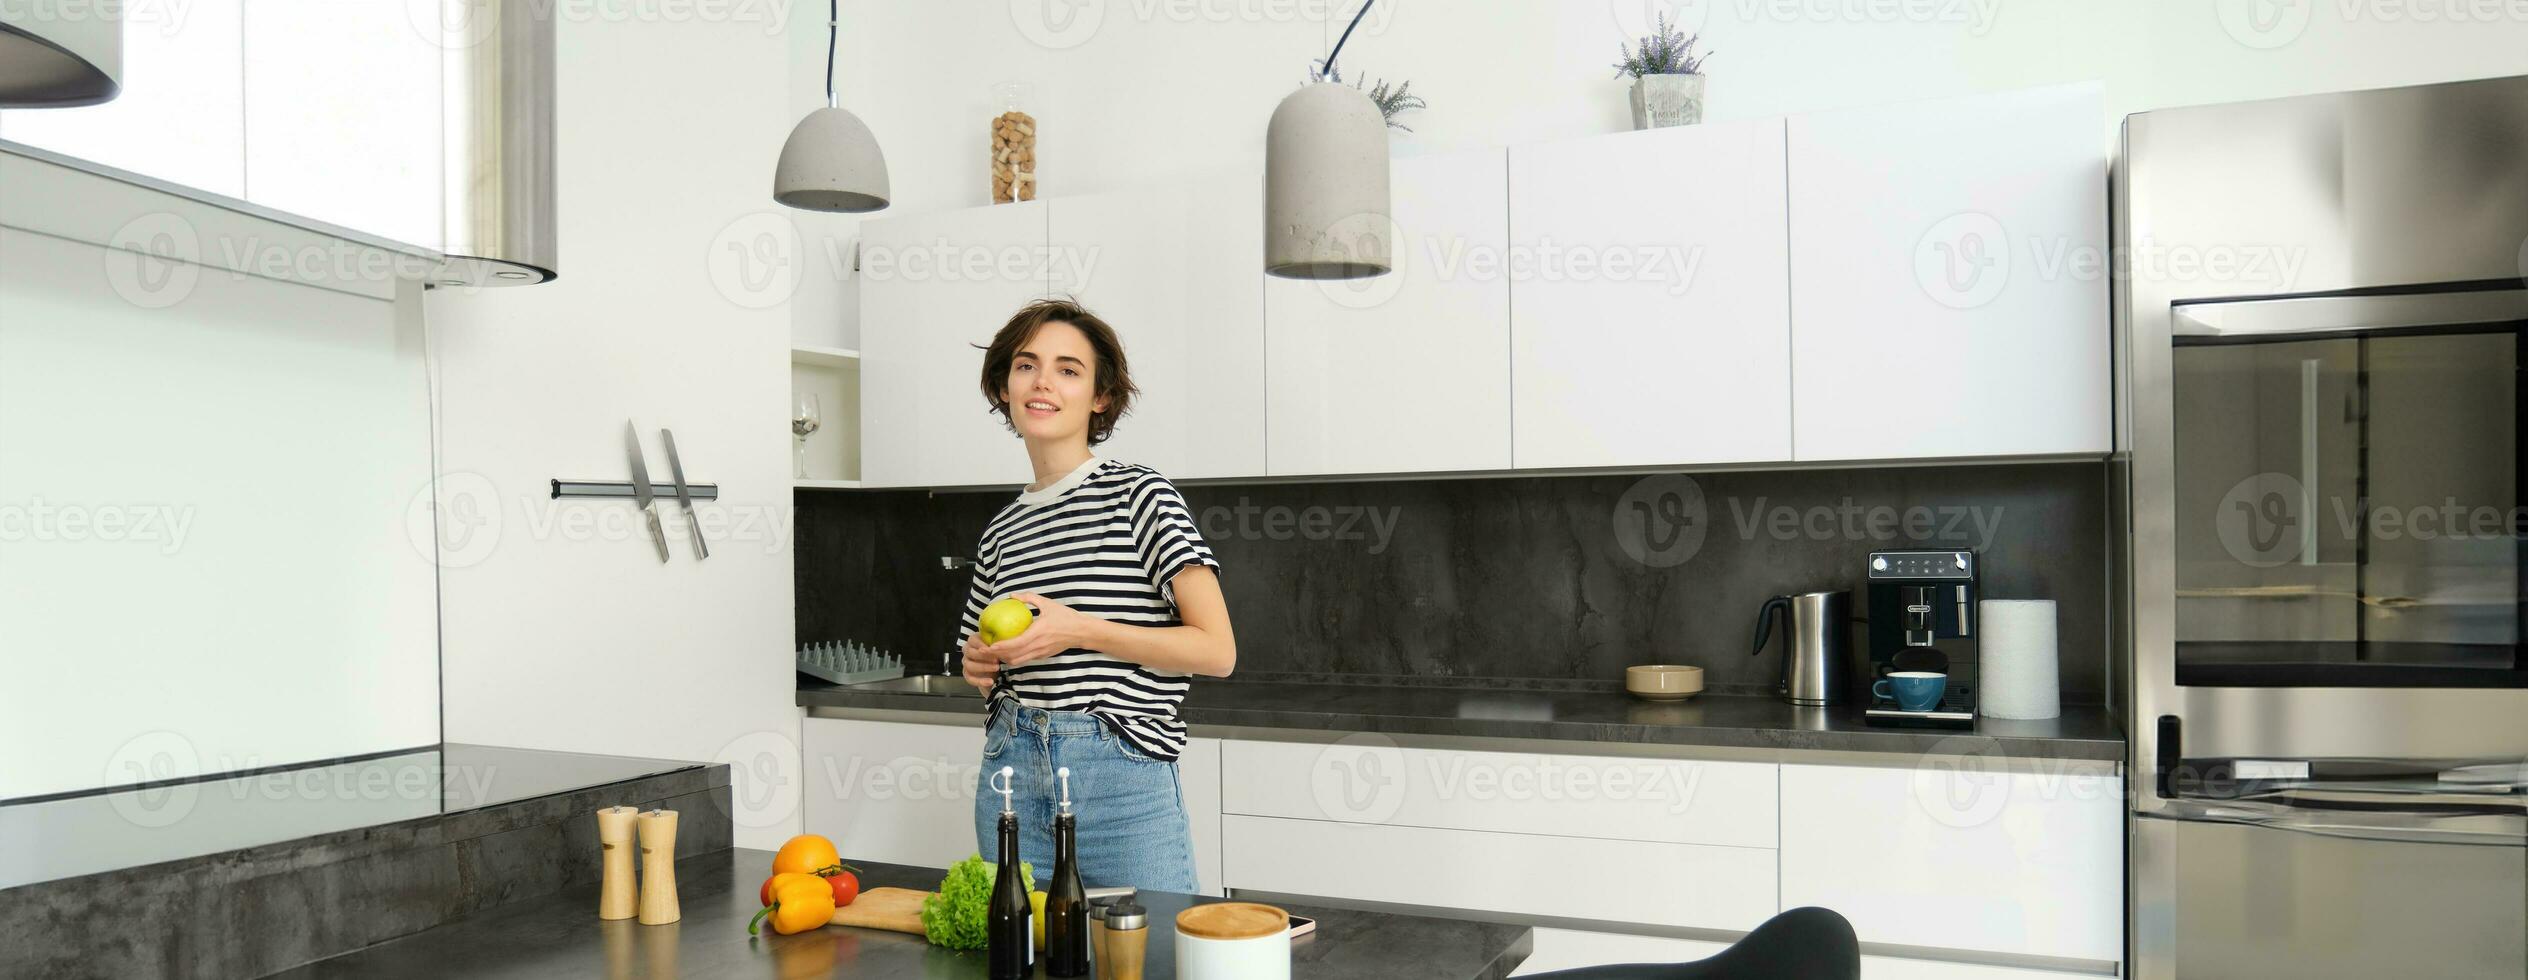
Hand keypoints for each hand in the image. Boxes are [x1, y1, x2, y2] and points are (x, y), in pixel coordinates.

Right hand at [959, 632, 996, 690]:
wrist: (996, 668)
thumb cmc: (997, 652)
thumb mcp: (998, 646)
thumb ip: (998, 643)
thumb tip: (1001, 643)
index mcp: (973, 641)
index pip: (972, 640)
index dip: (981, 644)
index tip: (991, 648)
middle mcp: (967, 651)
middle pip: (970, 652)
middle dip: (984, 656)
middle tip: (996, 659)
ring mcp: (966, 663)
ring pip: (969, 665)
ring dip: (984, 667)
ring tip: (996, 668)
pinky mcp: (968, 674)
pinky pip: (970, 678)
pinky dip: (980, 681)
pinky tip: (990, 681)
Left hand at [980, 593, 1095, 668]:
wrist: (1081, 631)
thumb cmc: (1065, 616)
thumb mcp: (1047, 603)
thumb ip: (1029, 598)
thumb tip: (1012, 595)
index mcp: (1037, 633)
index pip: (1015, 644)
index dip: (1000, 647)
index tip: (988, 645)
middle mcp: (1037, 646)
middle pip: (1013, 656)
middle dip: (997, 655)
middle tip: (985, 650)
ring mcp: (1040, 653)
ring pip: (1018, 661)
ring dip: (1005, 658)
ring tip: (995, 652)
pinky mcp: (1043, 656)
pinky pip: (1025, 659)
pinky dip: (1014, 657)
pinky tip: (1008, 651)